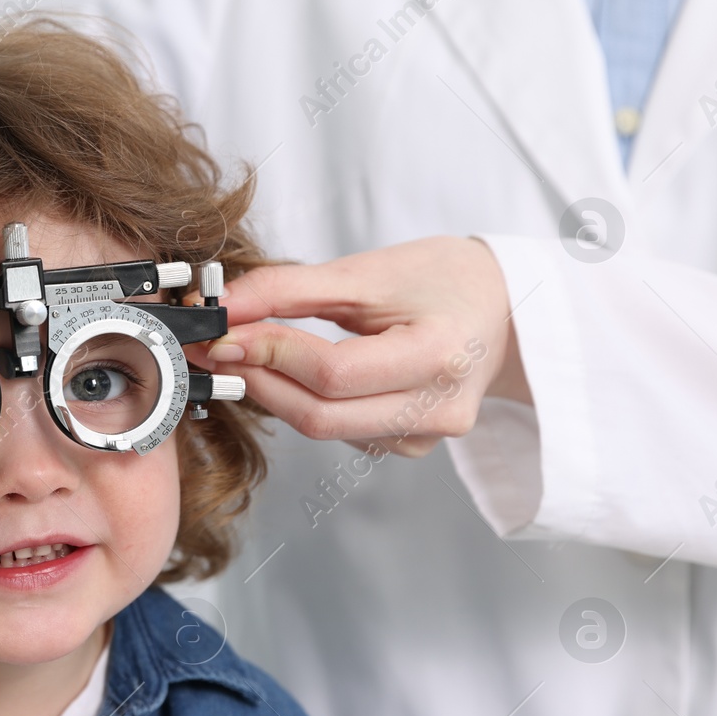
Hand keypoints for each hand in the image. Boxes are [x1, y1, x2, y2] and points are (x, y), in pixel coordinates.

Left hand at [183, 236, 530, 457]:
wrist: (501, 307)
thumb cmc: (442, 279)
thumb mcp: (368, 270)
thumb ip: (290, 289)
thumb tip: (222, 308)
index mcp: (440, 357)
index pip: (333, 373)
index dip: (269, 353)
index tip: (220, 330)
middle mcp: (440, 409)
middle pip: (321, 415)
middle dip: (257, 380)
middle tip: (215, 348)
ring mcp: (426, 435)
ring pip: (325, 428)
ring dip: (276, 391)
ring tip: (247, 351)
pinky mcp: (410, 445)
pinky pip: (340, 432)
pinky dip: (307, 402)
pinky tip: (300, 372)